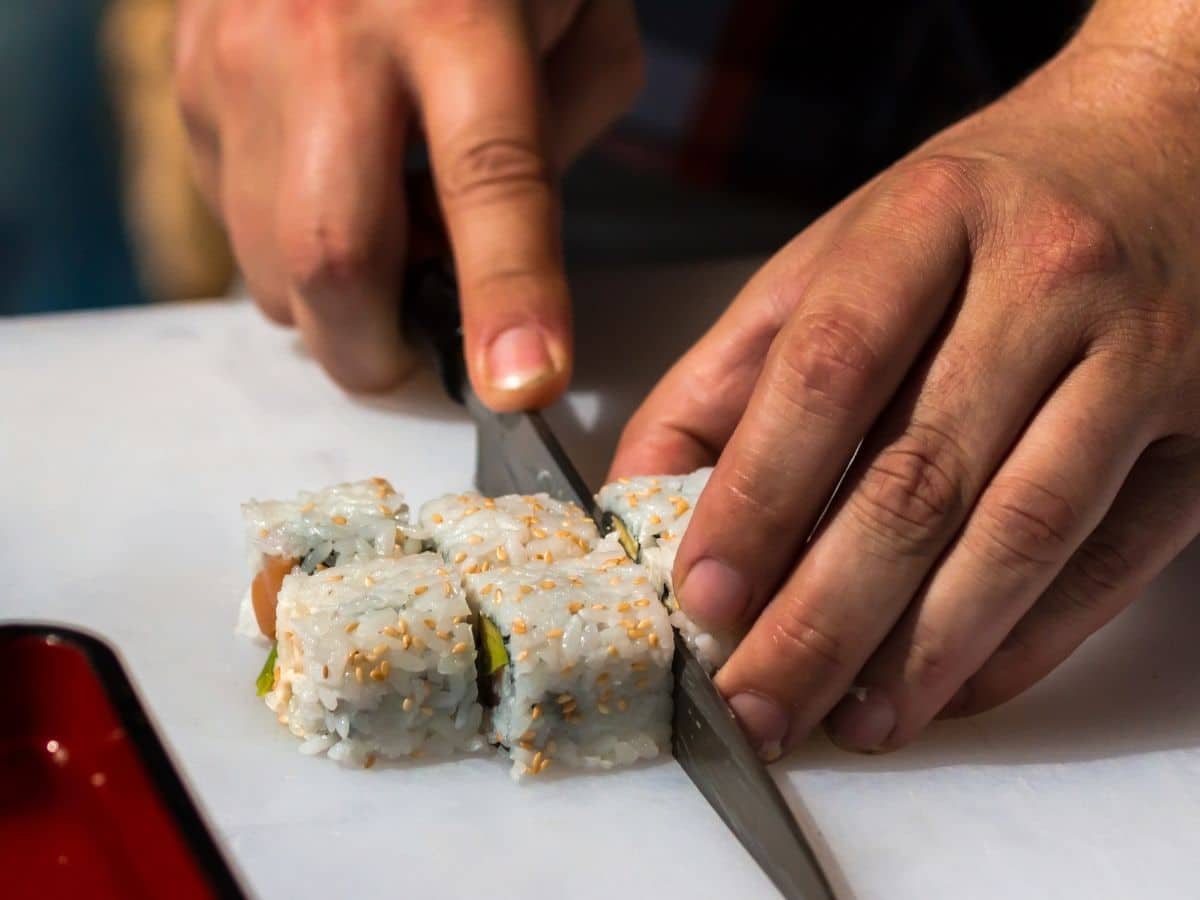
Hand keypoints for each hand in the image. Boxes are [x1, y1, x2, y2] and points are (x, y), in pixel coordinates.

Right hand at [174, 0, 640, 407]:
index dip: (508, 297)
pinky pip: (232, 222)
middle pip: (331, 256)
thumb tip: (496, 263)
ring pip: (266, 262)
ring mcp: (238, 57)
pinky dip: (285, 248)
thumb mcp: (580, 19)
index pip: (490, 181)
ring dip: (331, 302)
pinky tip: (332, 189)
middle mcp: (331, 37)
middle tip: (415, 353)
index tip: (521, 387)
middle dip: (374, 350)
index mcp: (460, 15)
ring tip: (382, 243)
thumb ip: (559, 137)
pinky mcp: (187, 78)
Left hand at [612, 39, 1199, 757]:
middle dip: (824, 616)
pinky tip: (947, 692)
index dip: (758, 496)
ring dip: (922, 654)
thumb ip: (735, 369)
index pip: (827, 373)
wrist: (1170, 141)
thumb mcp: (841, 248)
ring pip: (1022, 536)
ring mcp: (1142, 358)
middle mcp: (1045, 282)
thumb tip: (645, 495)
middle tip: (756, 703)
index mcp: (927, 221)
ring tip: (848, 724)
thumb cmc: (979, 210)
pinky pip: (1111, 563)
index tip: (702, 593)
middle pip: (920, 478)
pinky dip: (1023, 646)